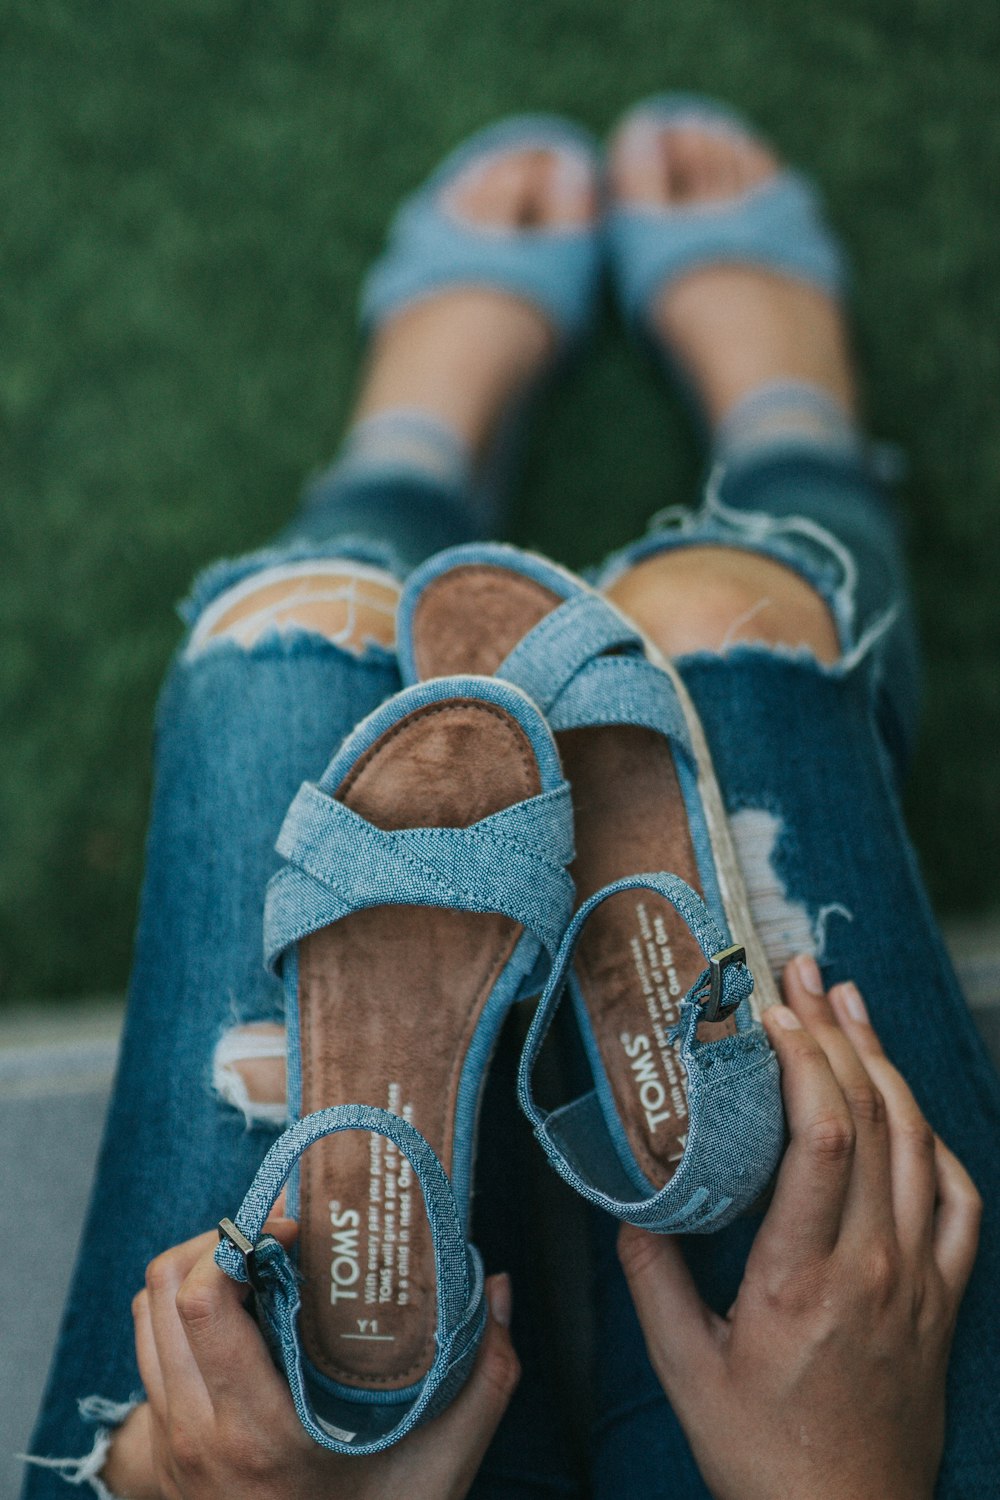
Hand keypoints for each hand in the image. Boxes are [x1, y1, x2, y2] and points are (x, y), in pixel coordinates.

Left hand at [103, 1221, 518, 1499]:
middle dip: (215, 1241)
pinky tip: (232, 1326)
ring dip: (192, 1276)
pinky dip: (177, 1322)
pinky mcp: (156, 1460)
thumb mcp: (443, 1465)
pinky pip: (145, 1356)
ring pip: (145, 1316)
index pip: (204, 1302)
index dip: (240, 1239)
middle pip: (162, 1291)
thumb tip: (497, 1287)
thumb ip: (483, 1376)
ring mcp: (168, 1450)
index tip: (294, 1228)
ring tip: (254, 1271)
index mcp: (259, 1431)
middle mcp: (197, 1436)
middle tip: (275, 1240)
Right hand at [618, 957, 981, 1499]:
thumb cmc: (761, 1453)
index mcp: (803, 1278)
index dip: (801, 1056)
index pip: (822, 1136)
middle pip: (872, 1117)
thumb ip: (651, 1276)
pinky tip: (904, 1106)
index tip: (768, 1008)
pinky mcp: (944, 1299)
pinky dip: (934, 1139)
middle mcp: (874, 1266)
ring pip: (920, 1143)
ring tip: (849, 1001)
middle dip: (835, 1029)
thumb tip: (629, 1197)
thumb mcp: (684, 1368)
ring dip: (885, 1062)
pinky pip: (960, 1200)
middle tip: (802, 970)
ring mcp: (920, 1280)